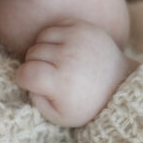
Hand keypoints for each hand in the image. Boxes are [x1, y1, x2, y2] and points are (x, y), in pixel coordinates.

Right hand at [14, 19, 137, 126]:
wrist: (118, 83)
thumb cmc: (85, 103)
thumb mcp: (59, 115)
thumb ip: (36, 100)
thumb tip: (25, 76)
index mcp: (63, 82)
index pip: (25, 73)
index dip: (24, 79)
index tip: (33, 83)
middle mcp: (70, 57)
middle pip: (32, 54)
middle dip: (35, 64)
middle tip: (50, 74)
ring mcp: (77, 39)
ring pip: (41, 38)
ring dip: (43, 49)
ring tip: (56, 62)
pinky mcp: (82, 26)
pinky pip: (53, 27)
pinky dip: (53, 37)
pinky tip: (63, 49)